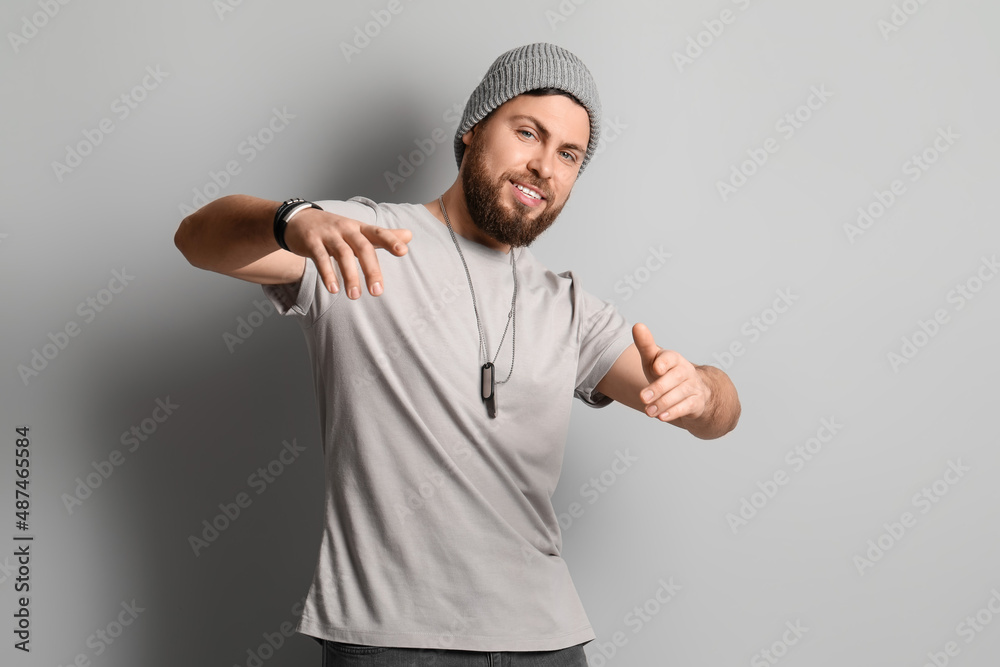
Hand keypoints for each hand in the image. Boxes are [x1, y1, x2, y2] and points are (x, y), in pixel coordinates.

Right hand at [283, 207, 411, 297]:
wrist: (298, 220)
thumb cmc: (334, 229)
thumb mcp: (359, 230)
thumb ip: (383, 236)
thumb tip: (410, 235)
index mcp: (359, 228)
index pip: (378, 233)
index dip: (391, 240)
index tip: (404, 251)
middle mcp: (345, 229)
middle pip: (362, 247)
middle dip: (371, 269)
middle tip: (378, 292)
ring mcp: (328, 234)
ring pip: (342, 254)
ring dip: (350, 276)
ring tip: (355, 296)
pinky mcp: (311, 242)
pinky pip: (320, 258)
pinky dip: (327, 273)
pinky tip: (333, 289)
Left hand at [632, 322, 711, 422]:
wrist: (691, 390)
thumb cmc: (666, 372)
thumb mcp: (653, 359)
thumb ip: (645, 344)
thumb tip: (638, 325)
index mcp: (674, 358)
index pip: (670, 357)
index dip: (663, 362)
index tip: (655, 368)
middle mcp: (685, 371)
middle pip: (674, 378)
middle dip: (658, 388)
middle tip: (642, 397)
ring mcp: (693, 386)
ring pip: (680, 394)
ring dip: (663, 403)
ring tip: (648, 411)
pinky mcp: (697, 402)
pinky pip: (687, 406)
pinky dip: (674, 412)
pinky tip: (662, 416)